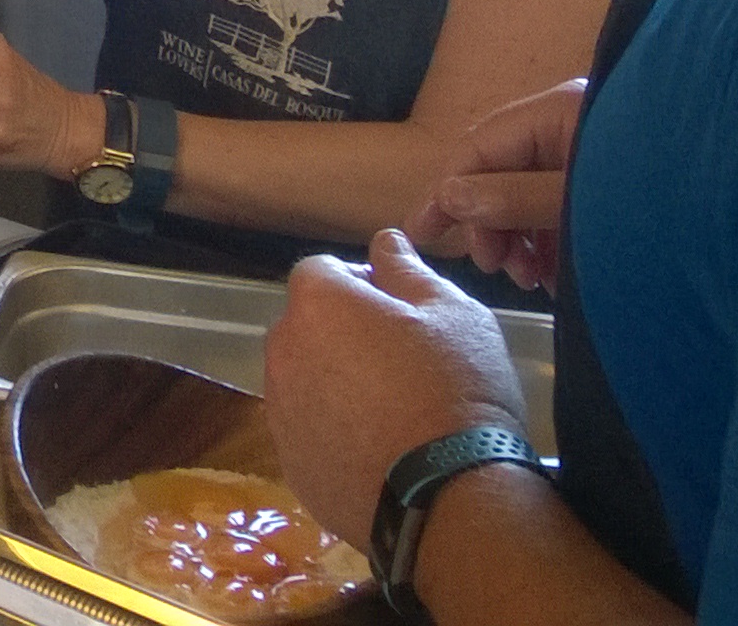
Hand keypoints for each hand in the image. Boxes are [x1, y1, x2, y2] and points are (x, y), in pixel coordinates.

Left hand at [264, 230, 529, 544]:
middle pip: (307, 325)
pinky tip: (379, 449)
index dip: (362, 283)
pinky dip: (333, 430)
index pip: (323, 271)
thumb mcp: (454, 314)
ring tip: (392, 410)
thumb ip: (409, 270)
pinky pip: (308, 430)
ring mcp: (281, 411)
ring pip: (304, 378)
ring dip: (334, 381)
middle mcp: (283, 351)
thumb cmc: (456, 388)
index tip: (402, 311)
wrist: (448, 496)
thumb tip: (385, 241)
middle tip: (401, 361)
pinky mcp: (290, 463)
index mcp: (317, 304)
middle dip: (344, 332)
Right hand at [407, 78, 584, 290]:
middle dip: (491, 225)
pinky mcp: (605, 189)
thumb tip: (449, 197)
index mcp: (558, 113)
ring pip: (528, 198)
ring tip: (529, 278)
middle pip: (501, 173)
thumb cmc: (653, 202)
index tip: (420, 233)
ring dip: (519, 242)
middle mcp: (567, 129)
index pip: (480, 148)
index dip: (446, 191)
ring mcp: (587, 159)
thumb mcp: (576, 199)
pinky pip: (558, 213)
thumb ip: (514, 198)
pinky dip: (550, 246)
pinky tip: (552, 277)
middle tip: (494, 265)